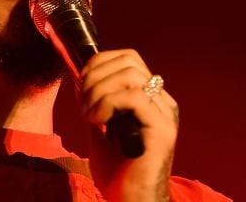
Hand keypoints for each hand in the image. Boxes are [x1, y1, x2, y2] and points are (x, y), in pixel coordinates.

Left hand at [82, 49, 178, 201]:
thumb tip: (82, 79)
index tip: (81, 84)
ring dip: (99, 90)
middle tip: (83, 104)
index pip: (129, 58)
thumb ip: (98, 103)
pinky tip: (98, 121)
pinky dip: (108, 103)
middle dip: (96, 76)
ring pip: (131, 75)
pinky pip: (133, 97)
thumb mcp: (101, 129)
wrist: (130, 201)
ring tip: (88, 115)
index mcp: (151, 100)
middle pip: (129, 61)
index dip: (100, 62)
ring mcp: (165, 114)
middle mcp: (162, 103)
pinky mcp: (162, 129)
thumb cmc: (117, 173)